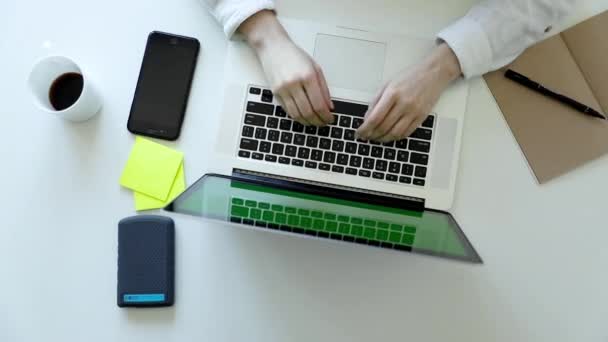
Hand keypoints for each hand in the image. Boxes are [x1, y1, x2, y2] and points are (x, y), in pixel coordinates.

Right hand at [239, 10, 332, 125]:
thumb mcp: (315, 68)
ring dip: (307, 122)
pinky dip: (297, 116)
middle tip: (323, 123)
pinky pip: (288, 111)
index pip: (319, 104)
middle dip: (318, 121)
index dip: (326, 116)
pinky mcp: (275, 93)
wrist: (273, 47)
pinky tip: (303, 117)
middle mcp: (295, 83)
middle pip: (308, 112)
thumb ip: (324, 88)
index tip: (330, 119)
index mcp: (308, 76)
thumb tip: (329, 106)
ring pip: (297, 115)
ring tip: (314, 122)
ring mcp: (283, 89)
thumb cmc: (294, 55)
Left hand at [356, 43, 461, 141]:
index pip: (375, 118)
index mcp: (392, 93)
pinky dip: (395, 137)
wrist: (433, 73)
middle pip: (383, 127)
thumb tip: (366, 118)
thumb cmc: (410, 76)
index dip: (364, 129)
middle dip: (371, 135)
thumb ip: (376, 101)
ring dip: (383, 139)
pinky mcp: (421, 117)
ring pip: (395, 134)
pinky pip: (406, 133)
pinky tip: (389, 136)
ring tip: (376, 138)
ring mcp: (414, 112)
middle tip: (365, 137)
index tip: (359, 133)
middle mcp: (404, 104)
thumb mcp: (388, 84)